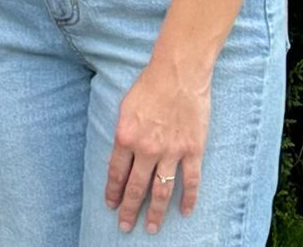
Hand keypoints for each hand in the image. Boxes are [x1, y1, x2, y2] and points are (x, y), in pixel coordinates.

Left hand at [105, 55, 209, 232]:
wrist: (178, 74)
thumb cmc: (148, 86)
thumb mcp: (125, 108)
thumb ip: (124, 134)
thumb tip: (121, 157)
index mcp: (125, 137)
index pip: (116, 173)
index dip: (113, 192)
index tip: (110, 205)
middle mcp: (147, 149)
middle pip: (136, 187)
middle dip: (129, 209)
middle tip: (124, 226)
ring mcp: (171, 152)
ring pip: (162, 190)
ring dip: (156, 212)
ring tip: (152, 228)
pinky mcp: (193, 150)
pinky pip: (191, 181)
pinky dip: (189, 199)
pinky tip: (185, 213)